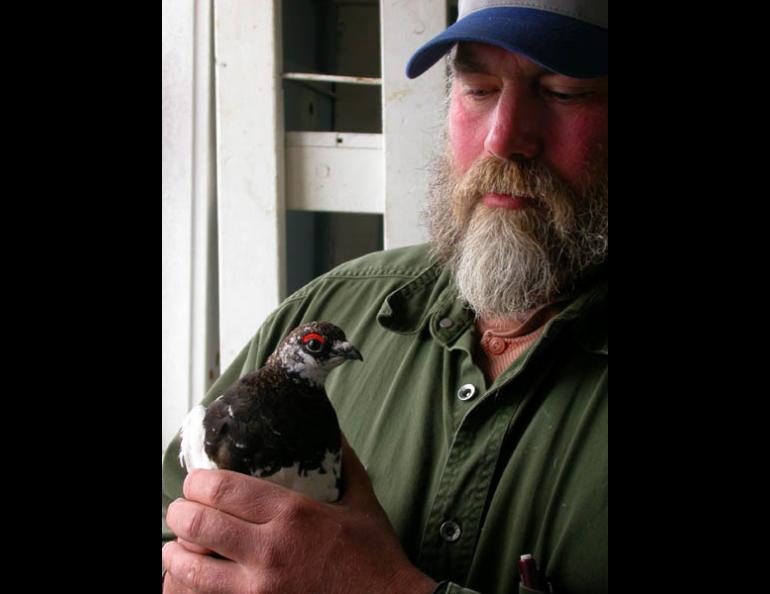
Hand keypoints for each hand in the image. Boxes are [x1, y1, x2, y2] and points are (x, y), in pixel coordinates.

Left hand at [162, 435, 436, 593]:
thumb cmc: (375, 557)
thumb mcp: (362, 502)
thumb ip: (344, 464)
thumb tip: (334, 433)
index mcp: (293, 514)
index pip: (224, 490)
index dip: (197, 482)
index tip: (196, 482)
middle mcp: (270, 550)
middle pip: (198, 525)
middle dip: (180, 513)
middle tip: (181, 510)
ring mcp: (259, 590)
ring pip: (190, 571)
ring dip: (175, 556)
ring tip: (176, 549)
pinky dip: (186, 591)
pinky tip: (188, 582)